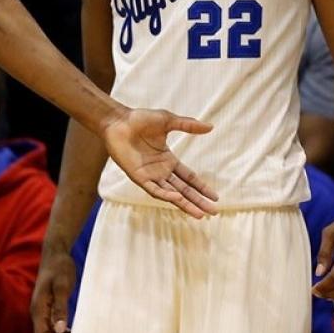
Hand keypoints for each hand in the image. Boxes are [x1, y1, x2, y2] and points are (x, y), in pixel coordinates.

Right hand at [31, 243, 76, 332]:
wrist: (55, 254)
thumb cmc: (59, 267)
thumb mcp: (62, 286)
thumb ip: (60, 308)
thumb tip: (60, 329)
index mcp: (38, 308)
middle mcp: (37, 312)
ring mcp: (42, 311)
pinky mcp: (48, 309)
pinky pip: (52, 327)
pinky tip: (74, 331)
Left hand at [102, 108, 216, 217]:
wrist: (118, 121)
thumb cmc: (140, 119)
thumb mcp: (168, 121)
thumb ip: (188, 125)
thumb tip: (210, 127)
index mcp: (168, 160)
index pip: (189, 178)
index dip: (202, 187)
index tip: (215, 197)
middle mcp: (160, 171)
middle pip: (184, 190)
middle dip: (198, 201)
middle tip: (213, 212)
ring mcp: (150, 175)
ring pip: (171, 194)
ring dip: (185, 204)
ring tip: (199, 214)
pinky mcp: (138, 177)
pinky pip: (153, 189)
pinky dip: (165, 194)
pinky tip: (177, 199)